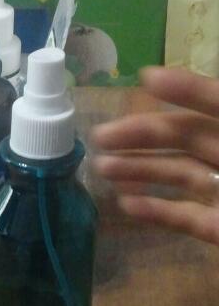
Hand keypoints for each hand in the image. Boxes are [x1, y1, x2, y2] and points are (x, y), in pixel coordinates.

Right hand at [92, 67, 218, 245]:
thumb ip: (210, 99)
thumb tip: (153, 76)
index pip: (210, 102)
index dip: (181, 89)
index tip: (143, 77)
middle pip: (184, 138)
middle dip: (140, 135)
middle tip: (98, 136)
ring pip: (180, 176)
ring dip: (139, 169)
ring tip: (100, 168)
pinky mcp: (218, 229)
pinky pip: (186, 218)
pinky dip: (155, 211)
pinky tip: (125, 204)